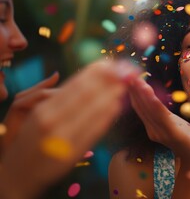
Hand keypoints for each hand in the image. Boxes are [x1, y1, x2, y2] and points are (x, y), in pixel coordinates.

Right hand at [0, 60, 138, 198]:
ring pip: (93, 110)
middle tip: (124, 70)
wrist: (18, 173)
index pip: (74, 85)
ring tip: (123, 84)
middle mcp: (52, 121)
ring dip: (111, 94)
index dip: (95, 72)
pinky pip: (94, 130)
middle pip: (86, 93)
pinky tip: (116, 105)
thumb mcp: (35, 115)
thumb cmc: (30, 140)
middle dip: (107, 79)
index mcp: (43, 109)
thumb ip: (54, 97)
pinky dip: (107, 115)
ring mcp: (63, 138)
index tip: (108, 62)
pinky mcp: (74, 153)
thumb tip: (72, 76)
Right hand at [129, 78, 189, 162]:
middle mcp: (153, 131)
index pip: (140, 108)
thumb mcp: (174, 124)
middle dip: (134, 90)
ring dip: (141, 94)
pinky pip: (162, 117)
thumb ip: (164, 116)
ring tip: (136, 81)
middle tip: (126, 74)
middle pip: (141, 108)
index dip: (133, 92)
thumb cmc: (189, 140)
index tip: (128, 77)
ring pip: (149, 111)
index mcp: (152, 128)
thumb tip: (155, 102)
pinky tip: (149, 94)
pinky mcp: (172, 136)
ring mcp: (161, 134)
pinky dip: (154, 104)